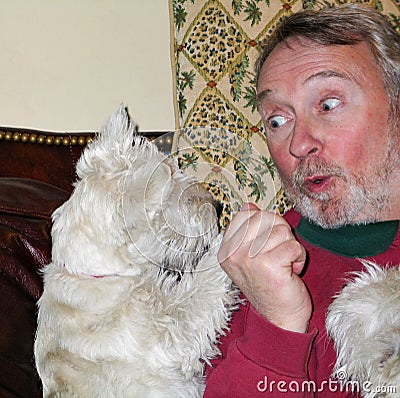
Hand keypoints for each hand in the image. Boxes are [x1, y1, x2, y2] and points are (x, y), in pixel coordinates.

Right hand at [218, 203, 311, 332]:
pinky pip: (293, 245)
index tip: (266, 244)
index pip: (247, 214)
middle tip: (278, 253)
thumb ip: (248, 231)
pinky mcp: (268, 265)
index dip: (265, 223)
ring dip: (290, 247)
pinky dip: (299, 257)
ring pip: (281, 231)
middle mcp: (233, 253)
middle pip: (265, 217)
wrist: (278, 318)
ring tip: (285, 264)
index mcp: (226, 249)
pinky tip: (292, 271)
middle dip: (279, 233)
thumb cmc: (268, 284)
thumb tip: (248, 206)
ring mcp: (248, 259)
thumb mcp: (251, 255)